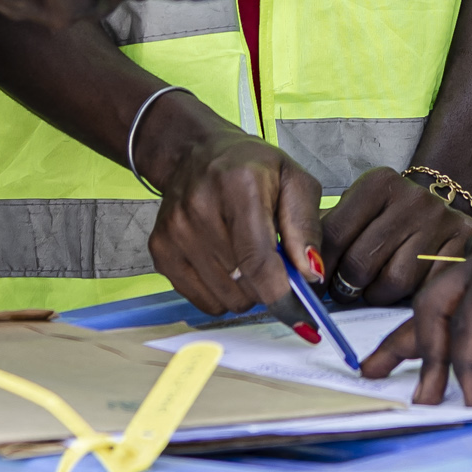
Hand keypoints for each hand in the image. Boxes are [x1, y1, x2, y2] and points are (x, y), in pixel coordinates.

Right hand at [139, 105, 325, 322]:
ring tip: (247, 258)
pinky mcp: (160, 249)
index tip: (302, 318)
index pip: (258, 260)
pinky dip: (221, 292)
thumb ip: (306, 227)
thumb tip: (311, 274)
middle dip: (269, 286)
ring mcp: (175, 231)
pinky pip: (202, 300)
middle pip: (244, 285)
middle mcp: (199, 208)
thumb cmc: (250, 167)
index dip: (282, 296)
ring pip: (225, 298)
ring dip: (245, 290)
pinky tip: (225, 263)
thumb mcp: (294, 181)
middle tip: (274, 263)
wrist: (194, 153)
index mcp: (238, 186)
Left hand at [319, 165, 471, 304]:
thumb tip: (301, 271)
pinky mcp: (462, 244)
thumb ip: (330, 232)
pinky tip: (399, 294)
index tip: (311, 282)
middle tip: (342, 290)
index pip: (334, 233)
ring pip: (394, 282)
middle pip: (361, 262)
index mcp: (378, 183)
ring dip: (375, 295)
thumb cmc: (388, 211)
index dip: (318, 265)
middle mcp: (412, 198)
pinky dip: (407, 300)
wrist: (444, 194)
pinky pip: (426, 288)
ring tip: (371, 289)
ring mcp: (440, 221)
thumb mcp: (359, 208)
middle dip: (344, 285)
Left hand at [358, 183, 471, 406]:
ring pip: (435, 315)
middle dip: (401, 344)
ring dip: (428, 360)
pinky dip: (463, 361)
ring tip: (426, 399)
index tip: (424, 365)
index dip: (435, 333)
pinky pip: (466, 328)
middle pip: (428, 306)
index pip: (458, 302)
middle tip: (373, 372)